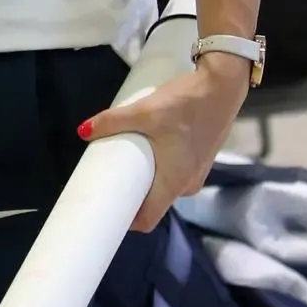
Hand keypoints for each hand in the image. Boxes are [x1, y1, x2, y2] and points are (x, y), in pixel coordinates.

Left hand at [80, 54, 250, 234]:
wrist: (223, 85)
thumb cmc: (187, 104)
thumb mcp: (145, 111)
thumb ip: (113, 121)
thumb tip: (83, 130)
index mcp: (174, 184)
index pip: (147, 220)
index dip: (125, 221)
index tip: (105, 211)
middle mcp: (188, 185)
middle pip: (154, 202)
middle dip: (130, 194)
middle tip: (107, 179)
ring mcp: (197, 172)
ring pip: (165, 186)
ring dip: (145, 178)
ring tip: (123, 161)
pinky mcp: (201, 158)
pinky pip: (175, 172)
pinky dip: (160, 168)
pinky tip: (147, 150)